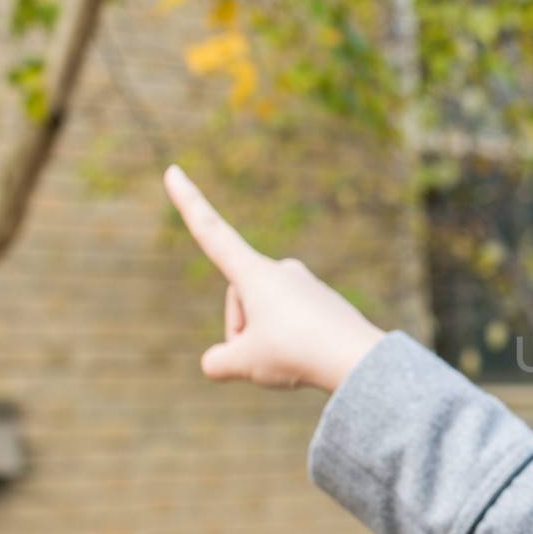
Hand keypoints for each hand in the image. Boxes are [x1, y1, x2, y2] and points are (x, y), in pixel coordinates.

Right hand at [163, 163, 385, 392]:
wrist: (359, 360)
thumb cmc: (296, 353)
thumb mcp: (243, 363)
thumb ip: (217, 362)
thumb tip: (219, 361)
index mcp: (254, 272)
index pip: (211, 232)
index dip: (188, 203)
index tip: (173, 170)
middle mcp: (281, 271)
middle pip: (239, 306)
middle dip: (242, 336)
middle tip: (265, 358)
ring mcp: (306, 286)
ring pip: (266, 323)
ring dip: (268, 346)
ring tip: (295, 360)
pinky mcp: (325, 304)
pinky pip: (294, 331)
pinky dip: (294, 349)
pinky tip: (314, 360)